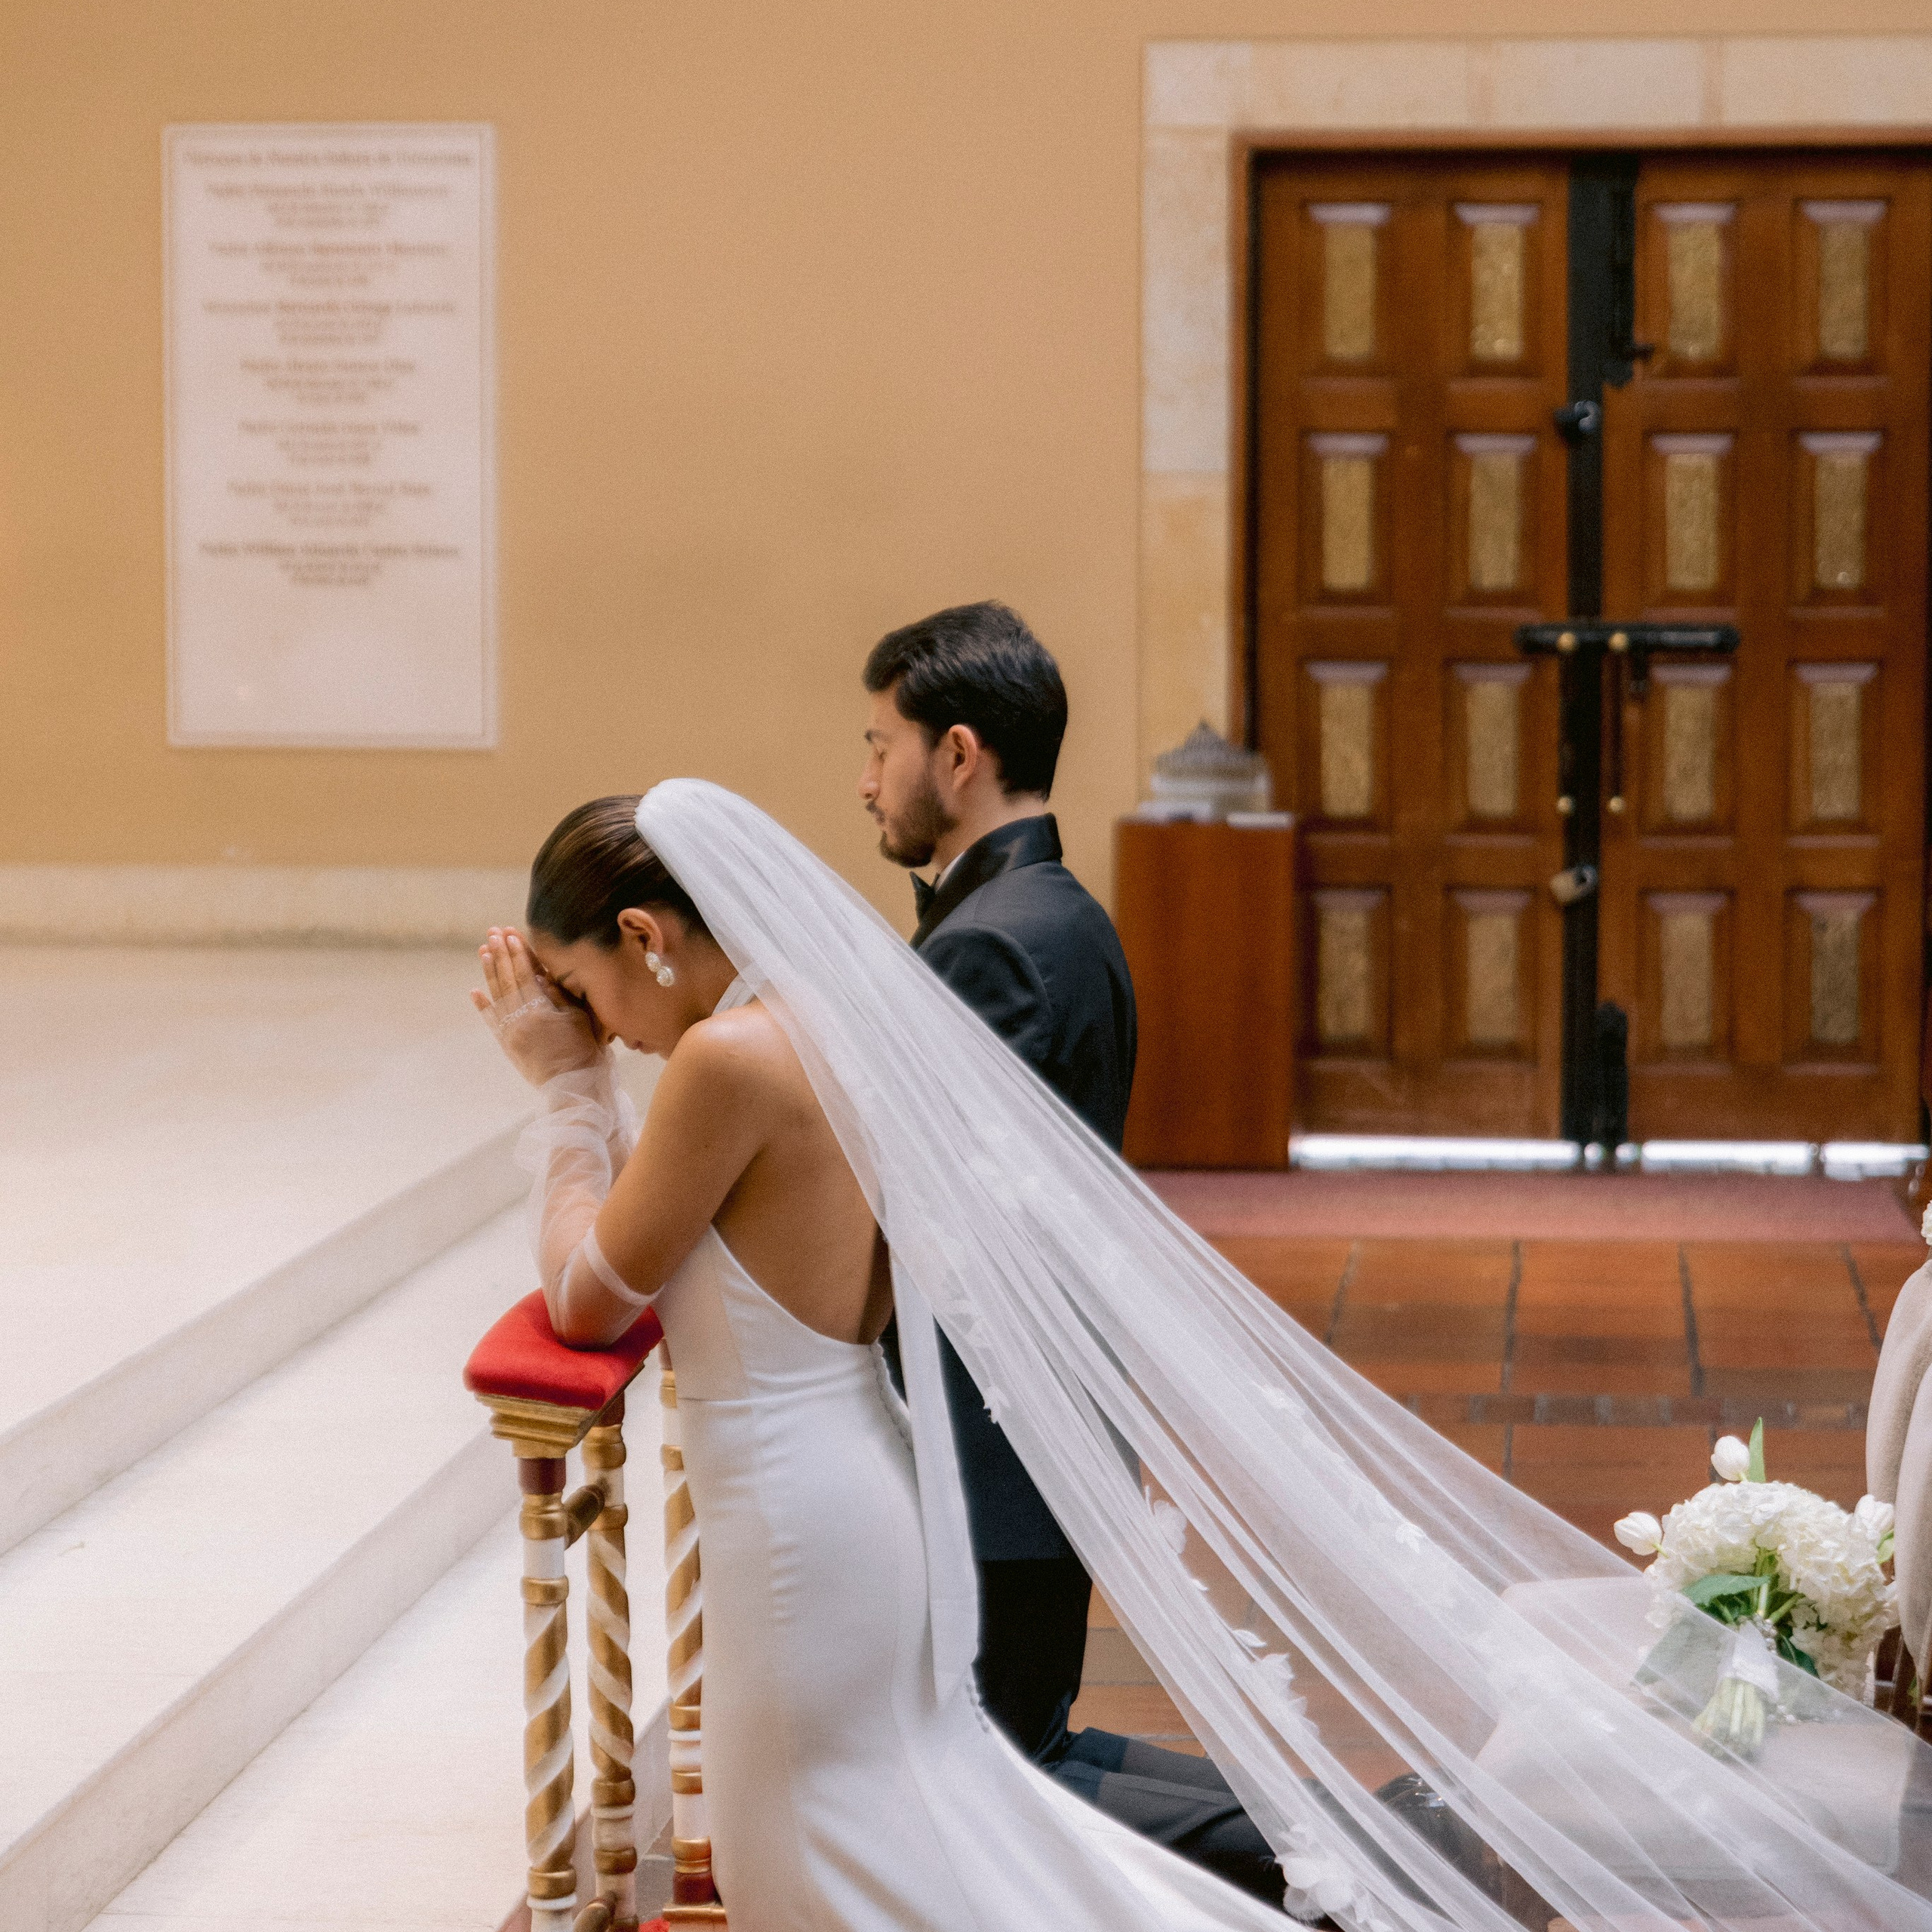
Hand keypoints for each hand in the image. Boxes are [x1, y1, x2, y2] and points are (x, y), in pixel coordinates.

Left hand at [472, 928, 603, 1085]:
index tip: (510, 934)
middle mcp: (520, 1019)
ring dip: (489, 972)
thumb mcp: (579, 1019)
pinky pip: (491, 1021)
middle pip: (507, 980)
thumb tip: (539, 974)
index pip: (524, 974)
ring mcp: (511, 1032)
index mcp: (540, 1010)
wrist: (573, 1087)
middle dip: (500, 955)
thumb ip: (559, 995)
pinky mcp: (508, 1044)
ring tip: (483, 951)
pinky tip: (474, 991)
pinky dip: (483, 1006)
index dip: (517, 953)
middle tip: (493, 933)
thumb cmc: (583, 1051)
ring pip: (497, 996)